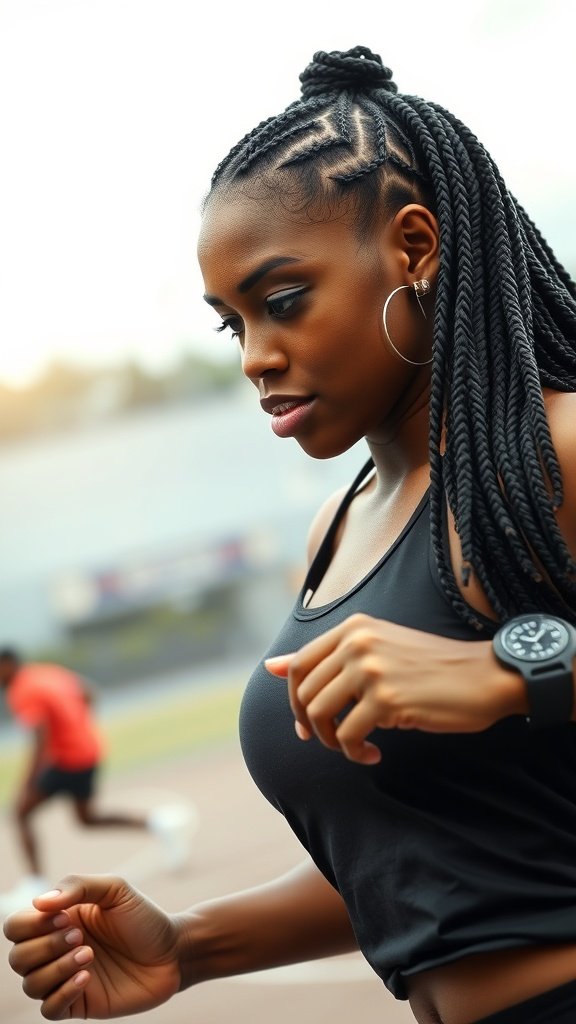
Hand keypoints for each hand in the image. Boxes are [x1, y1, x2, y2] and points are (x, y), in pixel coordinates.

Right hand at [4, 874, 180, 1019]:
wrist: (174, 952)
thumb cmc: (144, 918)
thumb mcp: (115, 889)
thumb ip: (78, 886)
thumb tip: (39, 902)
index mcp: (58, 920)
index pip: (16, 926)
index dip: (31, 924)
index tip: (65, 917)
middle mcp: (56, 950)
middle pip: (17, 957)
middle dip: (44, 946)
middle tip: (80, 937)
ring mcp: (65, 978)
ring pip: (30, 984)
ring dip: (55, 969)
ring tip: (88, 955)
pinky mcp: (79, 1004)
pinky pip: (49, 1010)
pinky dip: (62, 994)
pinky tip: (86, 978)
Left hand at [266, 614, 523, 763]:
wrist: (485, 676)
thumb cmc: (432, 668)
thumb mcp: (377, 650)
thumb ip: (325, 657)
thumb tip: (269, 666)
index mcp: (353, 627)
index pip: (298, 665)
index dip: (295, 700)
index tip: (307, 723)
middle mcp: (357, 642)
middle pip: (304, 692)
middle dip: (311, 725)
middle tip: (332, 741)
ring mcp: (370, 669)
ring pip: (320, 714)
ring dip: (331, 741)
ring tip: (355, 747)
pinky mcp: (386, 698)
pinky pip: (348, 736)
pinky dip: (354, 753)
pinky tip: (373, 755)